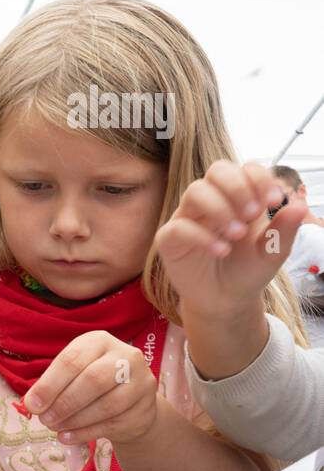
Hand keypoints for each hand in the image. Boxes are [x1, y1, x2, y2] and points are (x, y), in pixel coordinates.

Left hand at [24, 331, 160, 447]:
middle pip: (93, 380)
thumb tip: (32, 403)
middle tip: (44, 420)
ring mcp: (141, 383)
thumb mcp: (71, 374)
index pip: (73, 360)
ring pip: (107, 405)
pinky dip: (86, 433)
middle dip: (64, 403)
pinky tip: (67, 436)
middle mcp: (126, 357)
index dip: (50, 384)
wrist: (130, 402)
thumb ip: (51, 385)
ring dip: (75, 420)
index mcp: (100, 341)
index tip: (32, 405)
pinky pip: (114, 424)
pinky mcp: (146, 409)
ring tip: (54, 428)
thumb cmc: (90, 383)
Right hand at [155, 159, 306, 320]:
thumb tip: (300, 206)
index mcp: (238, 198)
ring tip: (237, 233)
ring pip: (195, 191)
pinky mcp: (170, 239)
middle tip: (254, 214)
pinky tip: (221, 251)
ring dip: (220, 208)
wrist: (227, 301)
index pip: (245, 169)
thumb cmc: (247, 270)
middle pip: (217, 170)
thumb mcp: (273, 252)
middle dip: (238, 187)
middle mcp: (211, 202)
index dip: (260, 178)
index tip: (275, 202)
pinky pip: (179, 227)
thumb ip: (285, 230)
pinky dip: (202, 237)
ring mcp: (188, 218)